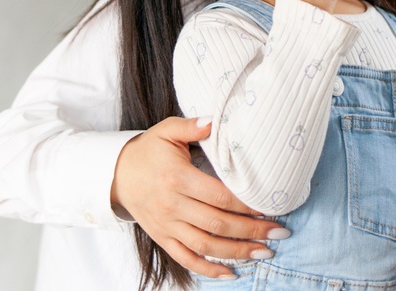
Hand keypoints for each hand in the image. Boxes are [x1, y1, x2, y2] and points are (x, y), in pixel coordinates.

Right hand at [112, 117, 288, 278]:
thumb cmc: (148, 150)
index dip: (246, 204)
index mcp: (178, 178)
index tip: (270, 206)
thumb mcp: (167, 131)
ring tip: (265, 252)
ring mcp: (167, 226)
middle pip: (218, 224)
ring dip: (238, 252)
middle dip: (252, 230)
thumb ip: (193, 125)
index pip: (219, 196)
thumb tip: (215, 120)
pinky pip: (186, 259)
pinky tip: (231, 274)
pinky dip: (208, 269)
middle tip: (280, 231)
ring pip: (206, 246)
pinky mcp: (163, 238)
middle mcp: (172, 206)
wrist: (115, 173)